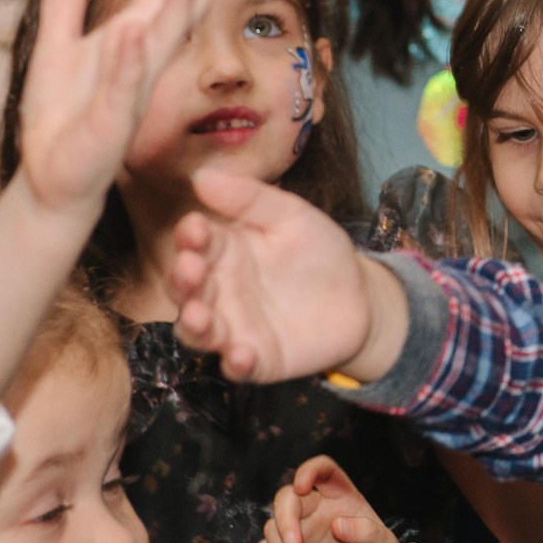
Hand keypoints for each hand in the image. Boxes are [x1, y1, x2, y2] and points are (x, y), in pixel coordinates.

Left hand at [15, 0, 227, 218]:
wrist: (53, 180)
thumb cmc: (64, 120)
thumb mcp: (57, 50)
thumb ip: (65, 9)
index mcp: (135, 46)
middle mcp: (142, 67)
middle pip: (180, 13)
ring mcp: (129, 95)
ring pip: (158, 44)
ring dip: (175, 7)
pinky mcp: (108, 125)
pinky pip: (120, 89)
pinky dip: (126, 62)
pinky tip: (131, 33)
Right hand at [168, 166, 400, 382]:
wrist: (360, 298)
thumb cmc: (318, 252)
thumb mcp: (292, 217)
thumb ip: (251, 199)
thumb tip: (202, 176)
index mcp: (224, 251)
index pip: (195, 242)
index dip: (190, 236)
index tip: (194, 229)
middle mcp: (219, 291)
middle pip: (186, 288)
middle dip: (182, 279)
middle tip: (189, 269)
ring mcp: (234, 327)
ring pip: (199, 331)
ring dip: (194, 325)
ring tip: (198, 316)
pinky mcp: (256, 360)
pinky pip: (238, 366)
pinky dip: (236, 363)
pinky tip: (241, 355)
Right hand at [256, 454, 415, 542]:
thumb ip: (367, 533)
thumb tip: (338, 524)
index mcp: (344, 499)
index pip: (324, 471)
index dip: (310, 470)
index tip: (301, 486)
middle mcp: (319, 511)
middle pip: (288, 498)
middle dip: (285, 520)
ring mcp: (302, 533)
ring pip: (273, 527)